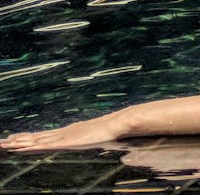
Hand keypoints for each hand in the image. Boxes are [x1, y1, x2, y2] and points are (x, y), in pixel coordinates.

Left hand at [1, 114, 125, 151]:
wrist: (117, 124)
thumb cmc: (110, 131)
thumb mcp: (96, 136)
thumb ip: (91, 138)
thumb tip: (94, 138)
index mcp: (67, 132)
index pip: (42, 136)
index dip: (27, 137)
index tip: (13, 138)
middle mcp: (62, 133)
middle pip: (35, 137)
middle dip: (18, 140)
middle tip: (1, 142)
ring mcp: (63, 136)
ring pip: (36, 140)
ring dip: (20, 143)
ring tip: (4, 144)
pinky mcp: (66, 141)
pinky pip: (45, 144)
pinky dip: (32, 145)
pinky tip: (22, 146)